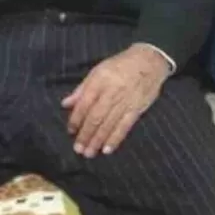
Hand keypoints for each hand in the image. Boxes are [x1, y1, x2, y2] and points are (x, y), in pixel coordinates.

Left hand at [62, 43, 169, 157]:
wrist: (149, 62)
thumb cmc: (120, 66)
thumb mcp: (98, 71)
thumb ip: (82, 89)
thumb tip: (65, 104)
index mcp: (99, 81)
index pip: (84, 104)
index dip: (76, 119)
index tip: (70, 131)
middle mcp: (111, 93)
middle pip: (96, 117)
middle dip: (86, 135)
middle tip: (78, 149)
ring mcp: (125, 102)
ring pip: (109, 124)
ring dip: (98, 140)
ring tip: (89, 153)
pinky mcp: (137, 109)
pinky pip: (125, 127)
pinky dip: (116, 139)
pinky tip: (107, 149)